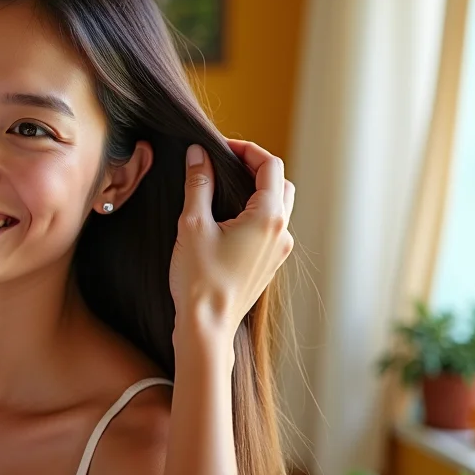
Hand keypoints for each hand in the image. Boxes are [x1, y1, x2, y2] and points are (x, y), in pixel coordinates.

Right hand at [169, 140, 294, 334]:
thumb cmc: (198, 278)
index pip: (270, 165)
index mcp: (267, 217)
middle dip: (256, 168)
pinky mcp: (270, 264)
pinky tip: (228, 219)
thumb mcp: (192, 224)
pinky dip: (255, 213)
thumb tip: (198, 153)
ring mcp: (279, 250)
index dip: (247, 149)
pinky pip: (271, 228)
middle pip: (280, 183)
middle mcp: (281, 232)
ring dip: (257, 191)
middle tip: (224, 163)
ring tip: (224, 189)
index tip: (221, 147)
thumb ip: (198, 183)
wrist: (206, 327)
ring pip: (278, 206)